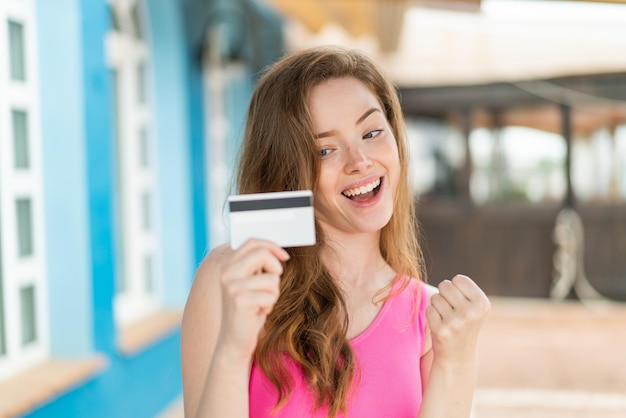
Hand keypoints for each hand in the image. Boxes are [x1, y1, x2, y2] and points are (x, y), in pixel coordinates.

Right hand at [215, 239, 289, 361]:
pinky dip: (270, 305)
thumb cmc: (249, 310)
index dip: (272, 246)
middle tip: (272, 283)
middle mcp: (227, 272)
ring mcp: (232, 286)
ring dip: (273, 293)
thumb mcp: (251, 283)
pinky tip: (258, 313)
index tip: (284, 257)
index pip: (252, 242)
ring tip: (260, 303)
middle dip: (275, 267)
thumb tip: (278, 251)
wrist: (235, 340)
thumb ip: (257, 266)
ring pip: (272, 278)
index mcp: (229, 265)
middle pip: (262, 253)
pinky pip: (271, 295)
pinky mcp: (241, 300)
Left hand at [426, 275, 489, 364]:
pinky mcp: (440, 330)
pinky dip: (432, 315)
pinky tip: (440, 325)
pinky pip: (429, 309)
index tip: (460, 301)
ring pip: (435, 297)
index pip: (459, 279)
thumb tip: (445, 284)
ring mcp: (455, 322)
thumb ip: (464, 289)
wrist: (458, 356)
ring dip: (438, 305)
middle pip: (445, 285)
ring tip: (447, 318)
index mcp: (482, 304)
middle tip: (451, 310)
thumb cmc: (464, 324)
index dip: (456, 288)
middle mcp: (471, 313)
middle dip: (444, 294)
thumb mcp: (475, 306)